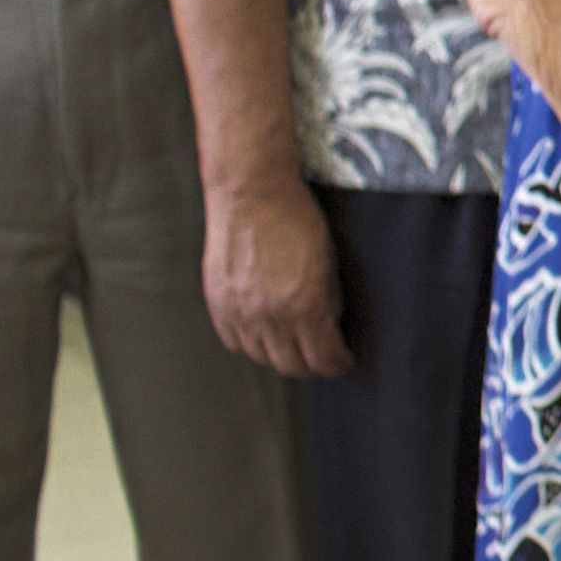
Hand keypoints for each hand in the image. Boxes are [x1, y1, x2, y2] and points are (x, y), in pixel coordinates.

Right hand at [199, 170, 350, 378]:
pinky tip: (263, 334)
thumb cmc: (296, 220)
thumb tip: (330, 326)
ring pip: (261, 357)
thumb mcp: (329, 262)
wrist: (252, 193)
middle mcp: (269, 316)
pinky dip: (250, 344)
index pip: (323, 358)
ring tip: (294, 347)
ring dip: (280, 357)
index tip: (343, 361)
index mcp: (305, 306)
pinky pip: (234, 341)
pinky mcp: (218, 303)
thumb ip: (329, 300)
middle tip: (322, 359)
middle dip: (313, 367)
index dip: (337, 364)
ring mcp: (239, 311)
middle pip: (292, 366)